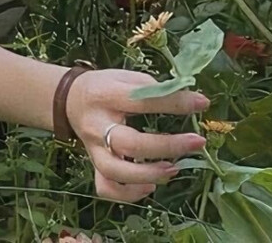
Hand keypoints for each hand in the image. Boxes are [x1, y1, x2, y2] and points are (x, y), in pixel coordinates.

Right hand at [65, 69, 208, 201]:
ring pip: (116, 172)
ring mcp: (94, 149)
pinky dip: (129, 193)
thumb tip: (187, 97)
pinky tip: (149, 186)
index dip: (174, 103)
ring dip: (148, 174)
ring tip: (174, 169)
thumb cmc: (105, 86)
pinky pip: (107, 187)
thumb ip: (151, 87)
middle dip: (167, 146)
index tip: (201, 103)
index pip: (142, 100)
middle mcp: (97, 125)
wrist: (70, 99)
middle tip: (197, 142)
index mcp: (106, 95)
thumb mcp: (125, 77)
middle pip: (130, 143)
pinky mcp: (93, 165)